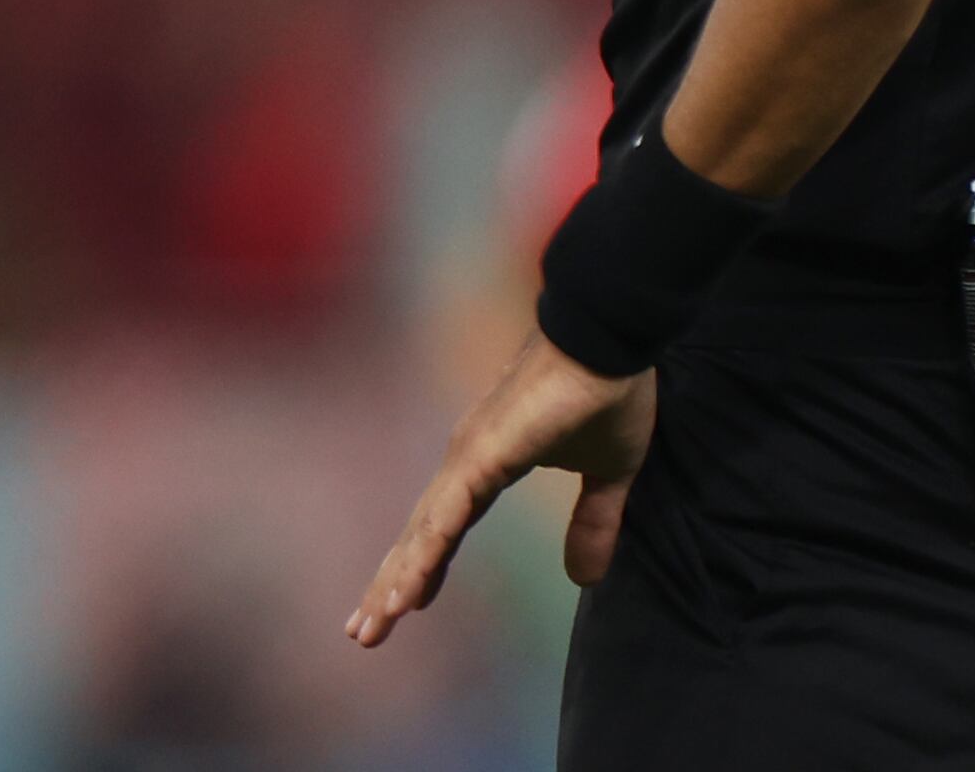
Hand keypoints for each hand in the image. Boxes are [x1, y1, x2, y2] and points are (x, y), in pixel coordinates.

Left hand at [346, 329, 654, 646]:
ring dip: (396, 582)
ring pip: (423, 533)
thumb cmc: (607, 395)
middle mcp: (466, 462)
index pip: (446, 528)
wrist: (613, 342)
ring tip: (370, 627)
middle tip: (361, 631)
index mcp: (488, 466)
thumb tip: (583, 579)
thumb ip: (592, 523)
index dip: (425, 567)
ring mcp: (468, 457)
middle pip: (421, 536)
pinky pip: (447, 515)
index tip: (404, 605)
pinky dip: (425, 555)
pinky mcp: (482, 454)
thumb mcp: (608, 477)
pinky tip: (405, 592)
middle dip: (391, 584)